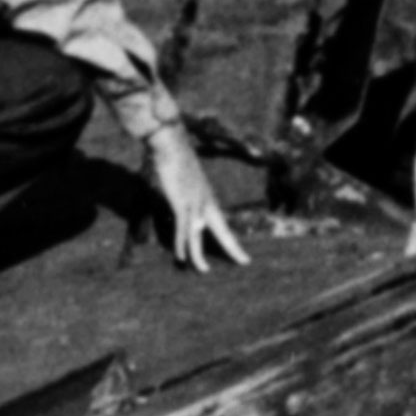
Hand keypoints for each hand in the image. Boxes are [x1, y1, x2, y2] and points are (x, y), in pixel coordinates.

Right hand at [141, 116, 250, 272]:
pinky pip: (182, 228)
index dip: (232, 239)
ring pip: (198, 235)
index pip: (223, 224)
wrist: (171, 145)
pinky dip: (181, 243)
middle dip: (233, 248)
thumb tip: (183, 206)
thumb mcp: (186, 182)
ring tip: (203, 270)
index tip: (242, 252)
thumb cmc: (176, 160)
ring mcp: (195, 203)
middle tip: (245, 262)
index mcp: (208, 199)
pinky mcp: (182, 202)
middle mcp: (206, 203)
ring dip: (199, 255)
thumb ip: (187, 196)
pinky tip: (182, 256)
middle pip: (222, 231)